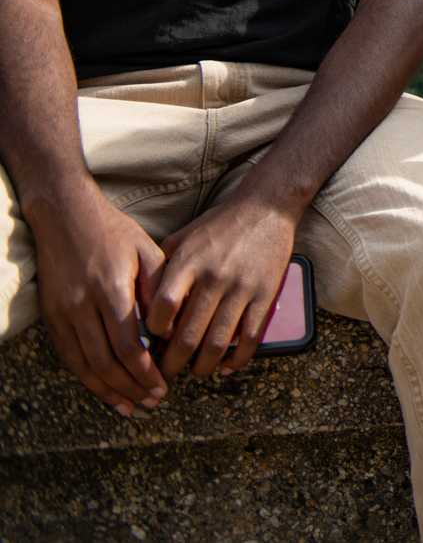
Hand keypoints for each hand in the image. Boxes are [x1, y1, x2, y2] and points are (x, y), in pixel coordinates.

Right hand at [28, 190, 168, 416]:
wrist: (66, 217)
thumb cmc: (115, 233)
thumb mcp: (147, 251)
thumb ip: (159, 290)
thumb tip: (170, 330)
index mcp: (112, 289)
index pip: (128, 344)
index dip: (145, 371)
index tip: (164, 386)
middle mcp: (83, 305)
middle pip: (106, 361)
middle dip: (131, 387)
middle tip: (153, 402)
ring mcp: (63, 313)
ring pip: (85, 364)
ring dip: (109, 390)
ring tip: (132, 406)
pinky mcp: (51, 317)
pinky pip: (68, 356)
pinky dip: (86, 378)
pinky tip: (104, 391)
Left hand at [145, 195, 297, 380]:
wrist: (266, 208)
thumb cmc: (219, 225)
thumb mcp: (183, 238)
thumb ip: (161, 268)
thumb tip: (142, 304)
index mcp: (189, 263)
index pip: (163, 309)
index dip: (153, 333)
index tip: (151, 343)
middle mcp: (214, 278)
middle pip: (187, 335)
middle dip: (172, 363)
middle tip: (165, 374)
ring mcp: (242, 288)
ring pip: (217, 342)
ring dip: (202, 366)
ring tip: (195, 372)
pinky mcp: (266, 295)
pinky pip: (250, 337)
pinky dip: (237, 359)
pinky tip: (226, 366)